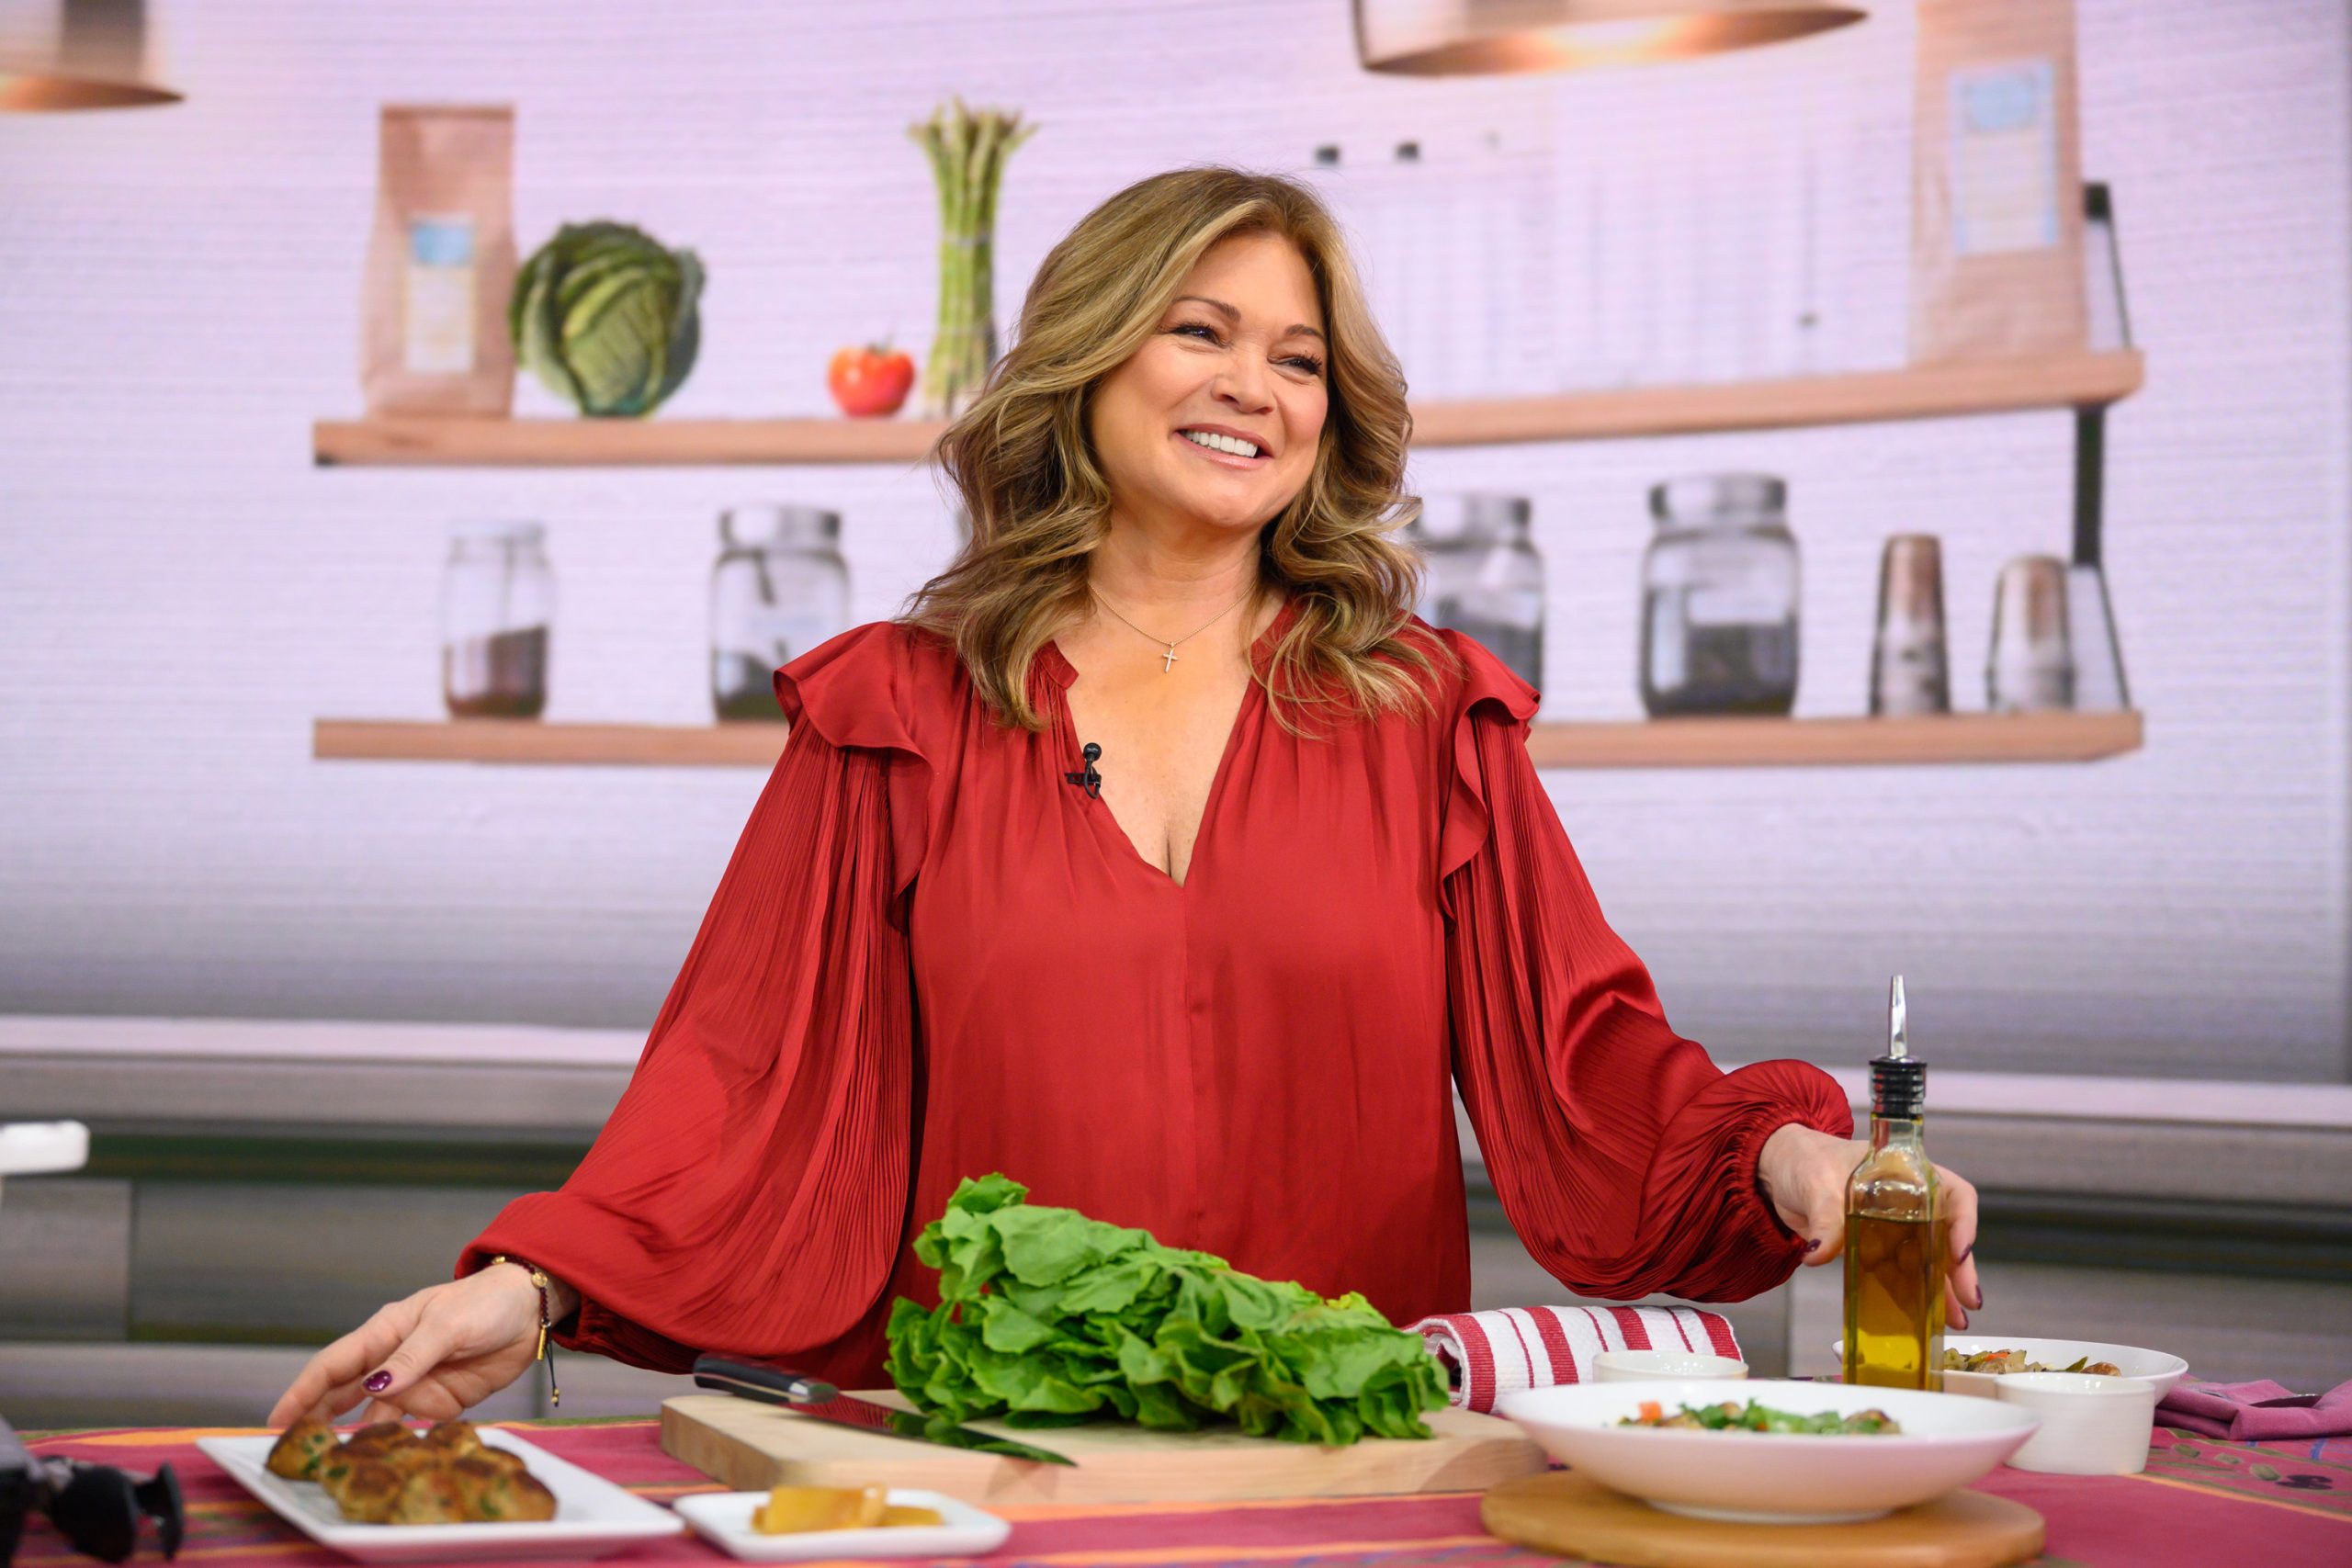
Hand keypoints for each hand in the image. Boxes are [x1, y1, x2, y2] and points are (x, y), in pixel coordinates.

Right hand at [265, 1264, 548, 1427]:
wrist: (531, 1311)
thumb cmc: (484, 1303)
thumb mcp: (447, 1324)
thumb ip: (413, 1356)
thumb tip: (375, 1387)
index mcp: (386, 1332)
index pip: (334, 1364)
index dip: (303, 1392)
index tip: (277, 1420)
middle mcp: (393, 1360)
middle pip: (344, 1395)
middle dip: (318, 1419)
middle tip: (293, 1450)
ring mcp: (416, 1382)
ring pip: (375, 1415)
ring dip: (359, 1434)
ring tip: (336, 1460)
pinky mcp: (441, 1400)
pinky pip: (411, 1424)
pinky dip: (398, 1438)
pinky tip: (383, 1453)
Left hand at [1756, 1123, 1981, 1329]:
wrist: (1780, 1174)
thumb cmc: (1806, 1161)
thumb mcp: (1817, 1184)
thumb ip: (1824, 1218)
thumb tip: (1819, 1253)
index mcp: (1907, 1173)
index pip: (1953, 1194)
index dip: (1963, 1223)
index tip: (1959, 1251)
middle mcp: (1909, 1201)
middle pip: (1946, 1233)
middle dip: (1959, 1268)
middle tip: (1969, 1299)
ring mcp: (1894, 1226)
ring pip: (1928, 1259)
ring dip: (1941, 1289)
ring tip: (1954, 1320)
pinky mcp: (1875, 1248)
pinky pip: (1899, 1272)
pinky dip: (1910, 1293)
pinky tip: (1920, 1316)